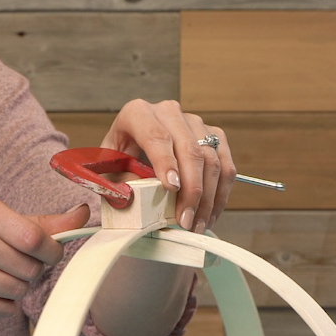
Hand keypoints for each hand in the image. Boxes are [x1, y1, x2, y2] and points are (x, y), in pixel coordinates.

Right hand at [0, 197, 88, 322]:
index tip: (48, 253)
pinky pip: (4, 310)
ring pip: (20, 291)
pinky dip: (1, 304)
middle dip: (30, 270)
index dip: (51, 251)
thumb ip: (39, 222)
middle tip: (11, 263)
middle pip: (31, 268)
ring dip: (16, 287)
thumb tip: (83, 215)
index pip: (34, 238)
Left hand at [101, 100, 236, 232]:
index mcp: (138, 113)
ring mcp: (194, 122)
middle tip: (186, 220)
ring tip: (198, 224)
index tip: (172, 188)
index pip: (156, 136)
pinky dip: (221, 193)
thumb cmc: (119, 161)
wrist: (133, 149)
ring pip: (212, 159)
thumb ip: (120, 181)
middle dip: (191, 190)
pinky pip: (226, 165)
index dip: (166, 162)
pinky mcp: (213, 135)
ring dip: (208, 197)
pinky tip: (211, 214)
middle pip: (190, 149)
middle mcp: (169, 112)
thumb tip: (140, 196)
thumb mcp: (109, 170)